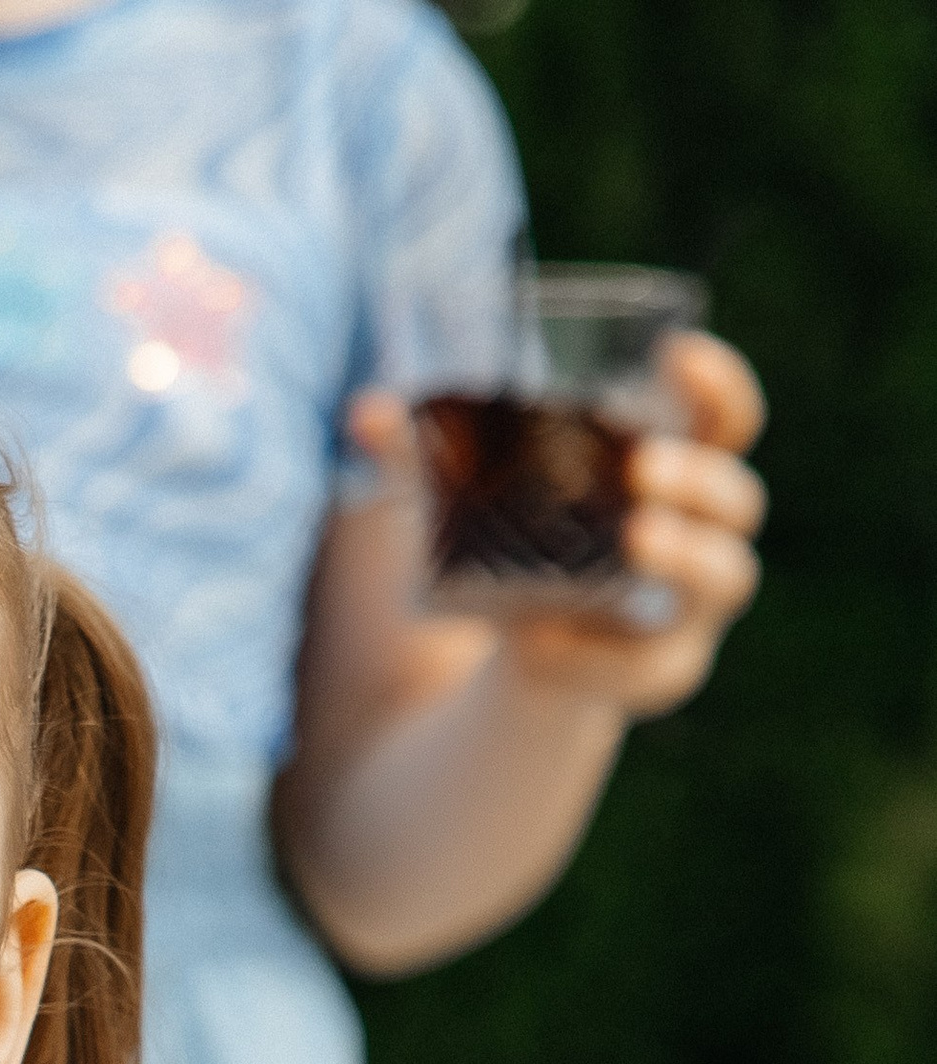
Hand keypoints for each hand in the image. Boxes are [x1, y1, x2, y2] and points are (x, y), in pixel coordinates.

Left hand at [349, 330, 766, 723]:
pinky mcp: (660, 673)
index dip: (718, 387)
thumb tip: (363, 411)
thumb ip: (421, 456)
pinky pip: (650, 668)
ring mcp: (690, 608)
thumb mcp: (471, 498)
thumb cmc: (518, 545)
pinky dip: (599, 658)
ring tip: (633, 538)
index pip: (727, 420)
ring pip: (725, 576)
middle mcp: (702, 534)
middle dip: (697, 478)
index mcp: (674, 470)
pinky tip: (546, 644)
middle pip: (737, 498)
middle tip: (639, 467)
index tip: (676, 355)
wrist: (526, 649)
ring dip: (685, 554)